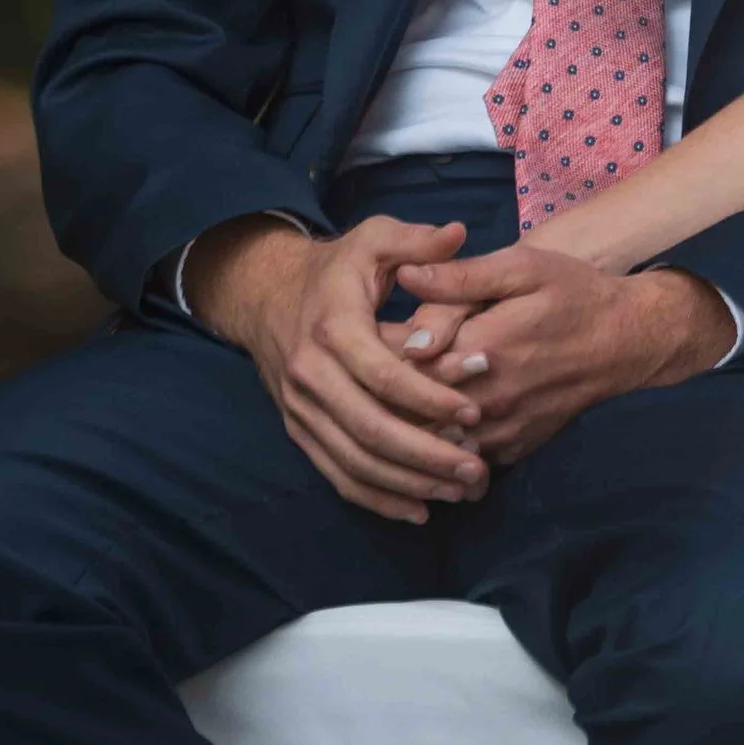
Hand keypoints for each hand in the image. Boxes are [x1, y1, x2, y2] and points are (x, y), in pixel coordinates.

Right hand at [187, 214, 493, 521]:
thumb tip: (458, 234)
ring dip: (408, 482)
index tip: (473, 413)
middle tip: (475, 469)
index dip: (429, 397)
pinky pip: (336, 474)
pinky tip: (418, 511)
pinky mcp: (298, 430)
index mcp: (333, 328)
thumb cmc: (337, 268)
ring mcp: (300, 408)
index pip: (383, 375)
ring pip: (354, 461)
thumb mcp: (374, 240)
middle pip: (370, 429)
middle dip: (426, 454)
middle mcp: (310, 374)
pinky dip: (376, 497)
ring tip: (459, 492)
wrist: (268, 294)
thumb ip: (417, 241)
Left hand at [385, 248, 737, 467]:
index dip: (373, 350)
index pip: (405, 359)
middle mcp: (487, 399)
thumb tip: (405, 274)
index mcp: (483, 346)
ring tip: (374, 411)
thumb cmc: (572, 294)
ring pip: (430, 443)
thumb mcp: (522, 267)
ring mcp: (500, 432)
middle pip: (410, 407)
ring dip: (401, 431)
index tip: (355, 336)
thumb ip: (462, 277)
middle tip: (355, 376)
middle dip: (379, 394)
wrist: (625, 343)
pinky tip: (418, 437)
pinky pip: (460, 461)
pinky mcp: (511, 451)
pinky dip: (434, 453)